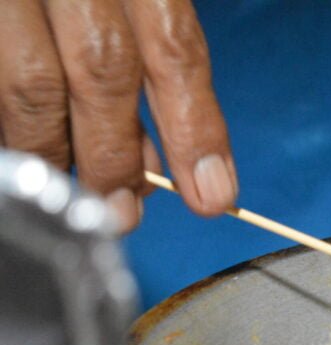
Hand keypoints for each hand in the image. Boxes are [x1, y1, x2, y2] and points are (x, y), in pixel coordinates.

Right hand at [0, 0, 236, 230]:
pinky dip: (9, 124)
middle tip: (123, 211)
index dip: (196, 128)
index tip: (212, 194)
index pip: (176, 49)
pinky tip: (24, 147)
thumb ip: (153, 59)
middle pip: (102, 69)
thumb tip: (156, 159)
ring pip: (31, 82)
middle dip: (115, 154)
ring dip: (55, 151)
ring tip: (74, 190)